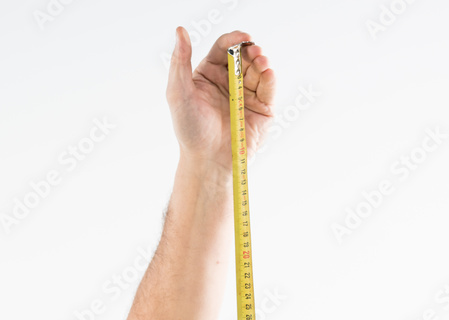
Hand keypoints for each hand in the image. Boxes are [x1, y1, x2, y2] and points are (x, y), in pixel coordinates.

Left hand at [166, 27, 275, 169]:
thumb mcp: (178, 92)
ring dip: (261, 62)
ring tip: (261, 62)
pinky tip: (267, 73)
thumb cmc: (190, 129)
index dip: (233, 39)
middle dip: (250, 49)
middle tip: (253, 51)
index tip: (242, 38)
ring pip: (258, 69)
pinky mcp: (262, 108)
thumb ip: (180, 61)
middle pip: (244, 56)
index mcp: (209, 74)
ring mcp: (246, 94)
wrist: (208, 160)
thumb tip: (180, 30)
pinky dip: (270, 78)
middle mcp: (228, 81)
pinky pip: (269, 88)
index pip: (224, 48)